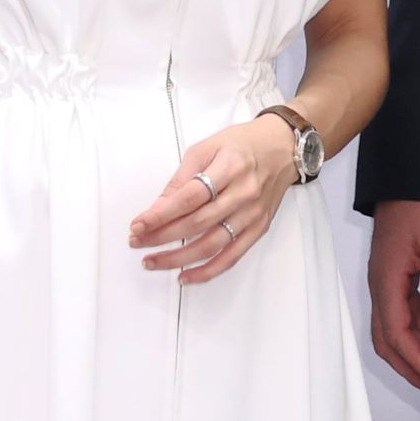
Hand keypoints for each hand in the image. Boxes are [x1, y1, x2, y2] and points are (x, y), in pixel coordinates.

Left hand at [129, 117, 300, 286]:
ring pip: (211, 245)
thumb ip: (182, 178)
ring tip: (152, 261)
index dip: (161, 214)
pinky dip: (207, 271)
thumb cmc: (242, 145)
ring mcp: (253, 214)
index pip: (189, 197)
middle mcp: (244, 193)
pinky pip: (231, 257)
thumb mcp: (207, 148)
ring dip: (178, 258)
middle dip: (162, 237)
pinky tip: (185, 276)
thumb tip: (158, 208)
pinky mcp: (259, 229)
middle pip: (197, 223)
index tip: (138, 225)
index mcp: (229, 167)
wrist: (282, 148)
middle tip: (137, 242)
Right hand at [367, 200, 419, 398]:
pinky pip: (407, 314)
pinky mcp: (398, 275)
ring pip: (397, 330)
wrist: (410, 175)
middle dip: (415, 368)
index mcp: (388, 280)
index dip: (419, 363)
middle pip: (390, 341)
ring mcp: (388, 281)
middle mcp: (382, 286)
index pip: (397, 334)